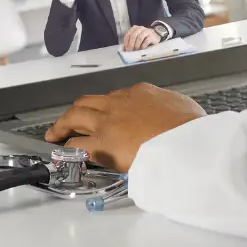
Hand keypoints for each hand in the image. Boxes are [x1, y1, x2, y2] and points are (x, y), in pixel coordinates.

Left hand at [45, 83, 204, 171]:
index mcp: (141, 92)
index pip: (116, 97)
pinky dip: (68, 148)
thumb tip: (173, 115)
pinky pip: (77, 144)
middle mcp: (120, 102)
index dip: (108, 108)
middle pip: (89, 102)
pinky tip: (63, 154)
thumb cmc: (191, 127)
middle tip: (69, 120)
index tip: (107, 116)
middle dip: (76, 110)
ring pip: (76, 116)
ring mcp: (108, 121)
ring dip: (62, 124)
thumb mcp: (184, 107)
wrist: (185, 140)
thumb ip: (171, 108)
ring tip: (54, 133)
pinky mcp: (102, 143)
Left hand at [122, 25, 160, 51]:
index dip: (126, 42)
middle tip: (131, 50)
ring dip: (137, 45)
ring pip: (139, 37)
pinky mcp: (152, 36)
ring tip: (137, 49)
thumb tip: (123, 49)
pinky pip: (146, 40)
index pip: (128, 35)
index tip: (126, 49)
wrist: (156, 35)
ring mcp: (147, 31)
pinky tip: (142, 48)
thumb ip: (130, 43)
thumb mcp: (136, 39)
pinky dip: (143, 45)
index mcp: (135, 28)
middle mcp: (140, 28)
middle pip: (133, 36)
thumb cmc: (144, 38)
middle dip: (131, 44)